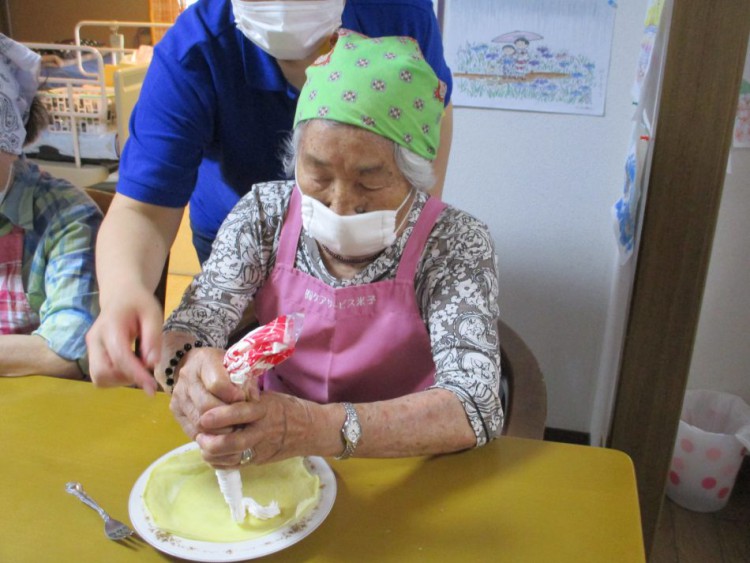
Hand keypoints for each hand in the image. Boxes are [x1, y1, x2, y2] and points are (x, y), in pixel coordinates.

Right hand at [86, 286, 163, 393]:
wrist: (121, 295)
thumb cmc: (139, 303)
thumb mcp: (153, 314)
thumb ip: (153, 337)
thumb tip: (152, 363)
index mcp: (110, 326)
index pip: (119, 357)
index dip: (136, 375)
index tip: (152, 388)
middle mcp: (94, 339)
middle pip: (102, 372)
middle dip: (126, 378)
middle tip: (145, 371)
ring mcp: (90, 348)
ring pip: (99, 377)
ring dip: (121, 380)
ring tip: (138, 366)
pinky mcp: (92, 355)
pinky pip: (100, 376)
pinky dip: (115, 378)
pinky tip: (129, 366)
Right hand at [169, 346, 245, 439]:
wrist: (195, 367)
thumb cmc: (222, 366)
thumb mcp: (236, 366)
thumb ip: (246, 381)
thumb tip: (253, 400)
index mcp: (204, 361)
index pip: (218, 384)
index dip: (234, 396)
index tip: (245, 400)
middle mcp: (187, 378)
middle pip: (207, 406)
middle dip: (228, 417)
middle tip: (241, 420)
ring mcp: (178, 396)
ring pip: (200, 422)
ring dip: (220, 430)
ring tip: (234, 428)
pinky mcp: (175, 411)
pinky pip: (193, 431)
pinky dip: (210, 435)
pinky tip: (221, 433)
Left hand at [195, 392, 313, 466]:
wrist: (310, 430)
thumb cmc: (286, 407)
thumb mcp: (268, 396)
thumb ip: (246, 398)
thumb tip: (219, 393)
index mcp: (265, 410)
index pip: (240, 413)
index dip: (220, 416)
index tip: (204, 417)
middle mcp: (262, 431)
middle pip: (234, 442)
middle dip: (212, 442)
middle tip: (200, 435)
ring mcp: (261, 448)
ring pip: (232, 458)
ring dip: (212, 454)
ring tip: (203, 445)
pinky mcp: (259, 460)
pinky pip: (235, 466)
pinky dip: (219, 462)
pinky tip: (212, 454)